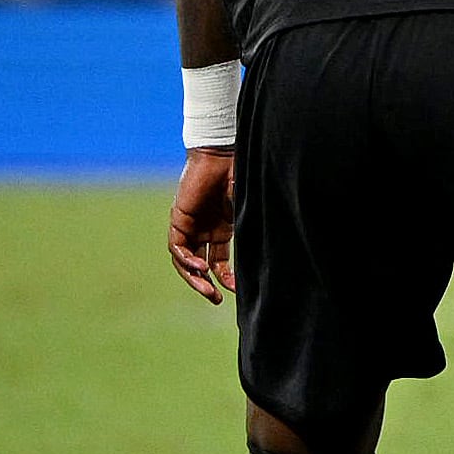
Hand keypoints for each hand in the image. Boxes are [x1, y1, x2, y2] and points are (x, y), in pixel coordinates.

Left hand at [169, 149, 237, 301]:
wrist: (221, 152)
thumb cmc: (240, 174)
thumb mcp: (249, 207)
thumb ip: (252, 227)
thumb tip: (276, 249)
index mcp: (222, 229)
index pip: (219, 261)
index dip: (226, 277)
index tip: (235, 290)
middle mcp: (204, 230)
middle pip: (200, 265)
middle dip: (206, 285)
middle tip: (215, 300)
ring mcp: (190, 225)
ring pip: (185, 261)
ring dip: (195, 278)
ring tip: (208, 292)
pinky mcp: (179, 218)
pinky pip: (177, 247)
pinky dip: (187, 260)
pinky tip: (200, 267)